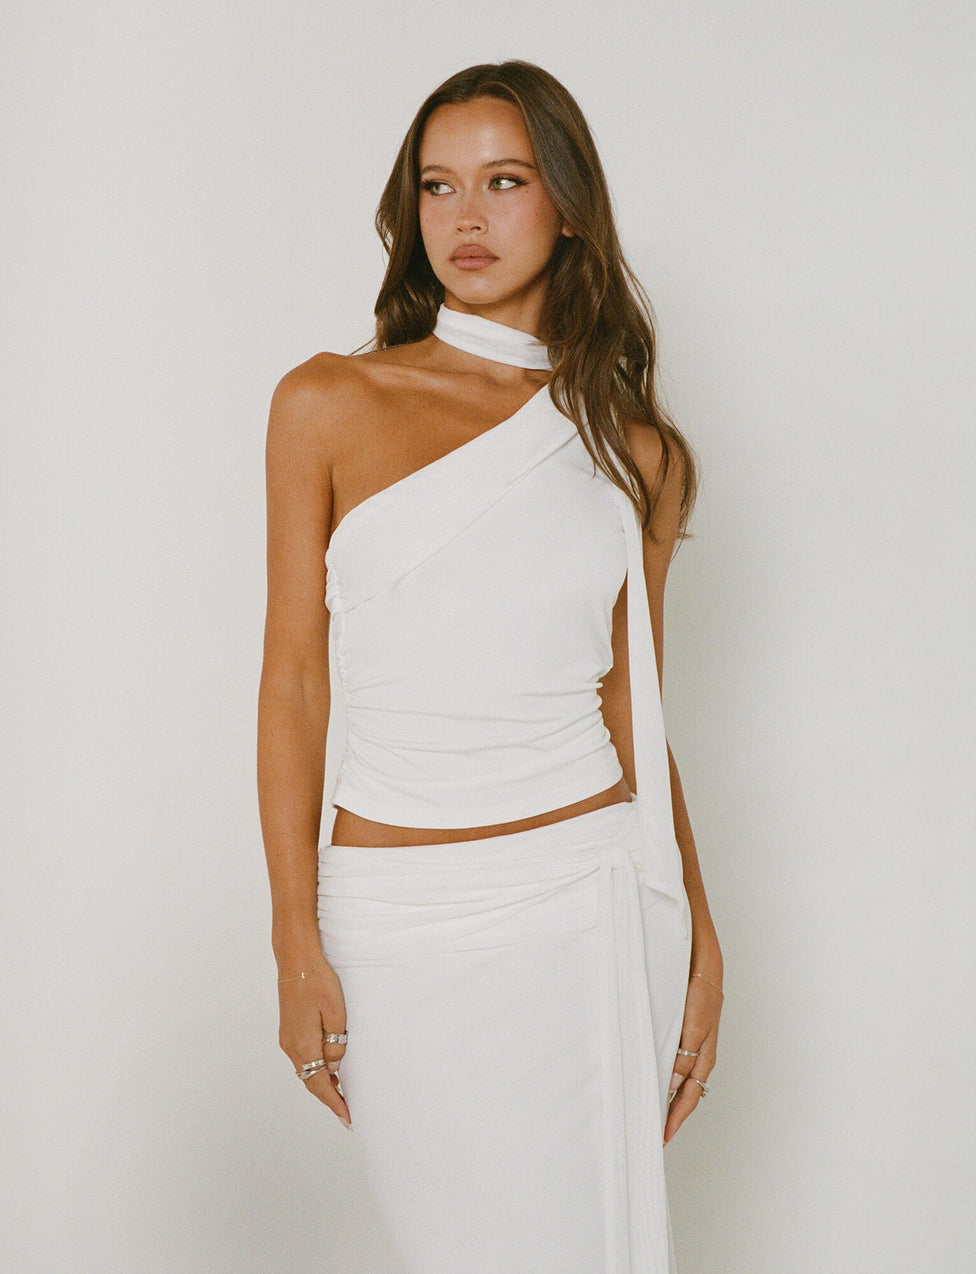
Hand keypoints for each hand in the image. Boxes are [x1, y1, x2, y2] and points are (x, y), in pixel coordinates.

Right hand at [277, 954, 351, 1127]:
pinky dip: (316, 1067)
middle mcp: (291, 1046)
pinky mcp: (289, 1029)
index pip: (319, 1084)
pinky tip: (328, 1067)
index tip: (348, 1118)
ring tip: (342, 1093)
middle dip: (329, 1097)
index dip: (335, 1103)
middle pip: (311, 1081)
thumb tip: (335, 1065)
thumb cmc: (317, 981)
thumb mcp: (336, 1012)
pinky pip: (304, 1056)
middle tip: (348, 1111)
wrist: (295, 959)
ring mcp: (287, 1037)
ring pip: (306, 1069)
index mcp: (303, 1044)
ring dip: (322, 1082)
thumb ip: (336, 1043)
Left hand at [663, 971, 721, 1144]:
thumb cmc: (701, 995)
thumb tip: (673, 1084)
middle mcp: (696, 1056)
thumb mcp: (694, 1027)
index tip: (662, 1138)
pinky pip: (670, 1062)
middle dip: (669, 1114)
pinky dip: (661, 1075)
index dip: (675, 1119)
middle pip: (683, 1095)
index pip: (688, 1099)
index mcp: (703, 1059)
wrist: (701, 966)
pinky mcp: (679, 1033)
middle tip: (651, 1132)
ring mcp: (689, 1045)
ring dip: (664, 1096)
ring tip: (647, 1110)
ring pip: (676, 1080)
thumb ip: (684, 1056)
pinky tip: (648, 1076)